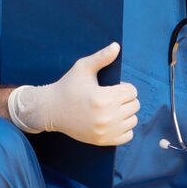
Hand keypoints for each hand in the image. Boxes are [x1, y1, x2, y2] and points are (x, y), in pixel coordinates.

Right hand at [11, 43, 139, 145]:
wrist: (51, 110)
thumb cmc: (67, 87)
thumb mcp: (82, 68)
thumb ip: (101, 57)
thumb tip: (117, 46)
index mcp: (103, 98)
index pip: (132, 91)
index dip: (124, 87)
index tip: (113, 88)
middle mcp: (107, 116)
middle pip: (135, 105)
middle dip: (126, 99)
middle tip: (112, 98)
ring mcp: (106, 131)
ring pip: (133, 120)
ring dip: (126, 113)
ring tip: (112, 109)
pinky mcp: (104, 141)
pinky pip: (128, 135)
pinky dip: (124, 128)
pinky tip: (113, 121)